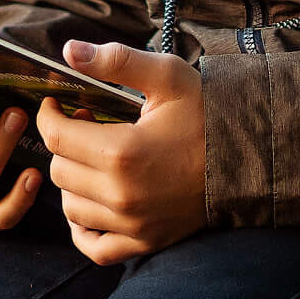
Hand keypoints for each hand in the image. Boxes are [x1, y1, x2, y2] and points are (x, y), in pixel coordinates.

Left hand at [36, 41, 204, 265]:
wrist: (249, 158)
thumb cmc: (208, 114)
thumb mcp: (167, 76)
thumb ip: (116, 61)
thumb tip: (69, 51)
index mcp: (121, 152)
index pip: (56, 136)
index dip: (50, 115)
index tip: (58, 104)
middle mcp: (121, 195)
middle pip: (60, 171)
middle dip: (65, 144)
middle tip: (86, 125)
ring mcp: (132, 224)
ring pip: (70, 207)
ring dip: (72, 181)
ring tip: (94, 159)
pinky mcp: (145, 242)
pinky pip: (95, 247)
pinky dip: (83, 228)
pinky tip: (92, 203)